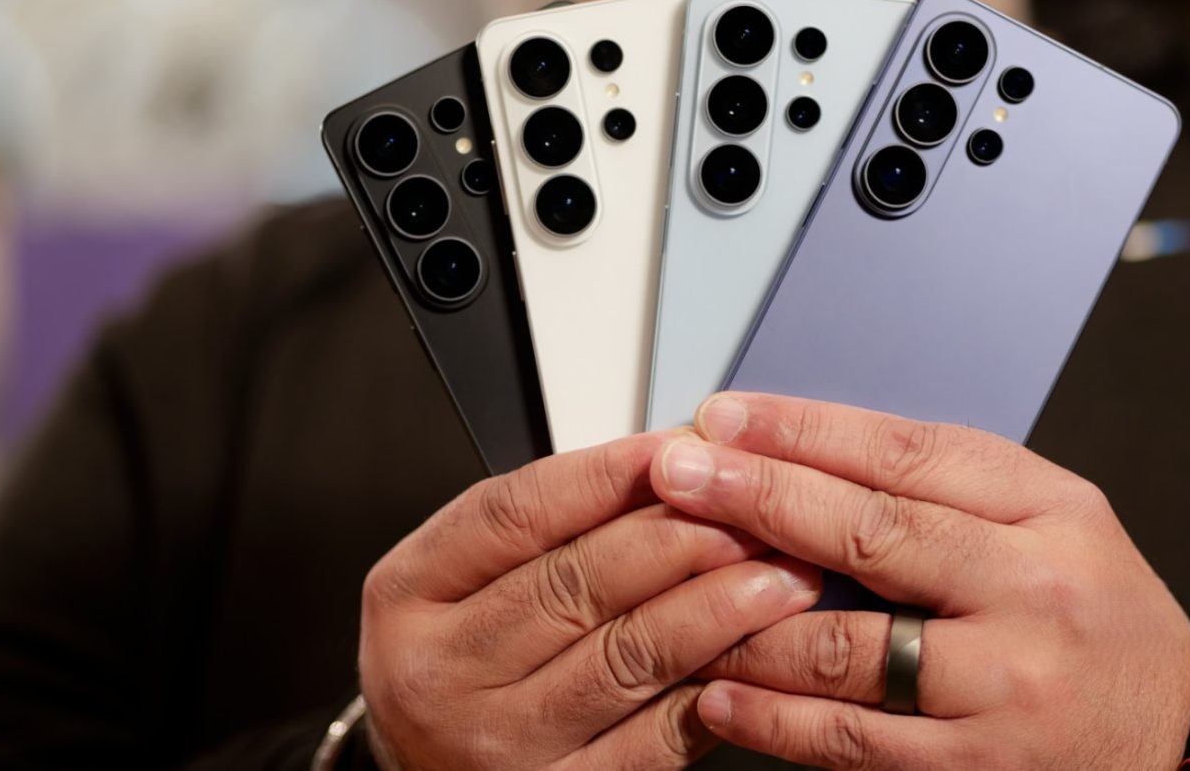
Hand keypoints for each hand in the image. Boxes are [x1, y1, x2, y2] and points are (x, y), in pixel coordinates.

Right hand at [358, 430, 821, 769]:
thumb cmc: (466, 658)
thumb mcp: (467, 577)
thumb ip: (549, 523)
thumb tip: (673, 459)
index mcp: (409, 595)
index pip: (513, 513)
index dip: (604, 474)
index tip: (679, 448)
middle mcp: (441, 672)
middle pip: (574, 583)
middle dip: (680, 536)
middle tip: (753, 510)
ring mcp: (497, 743)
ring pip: (626, 657)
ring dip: (718, 608)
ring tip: (780, 573)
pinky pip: (653, 737)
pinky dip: (713, 687)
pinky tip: (758, 653)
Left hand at [649, 394, 1189, 769]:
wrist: (1180, 742)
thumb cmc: (1100, 624)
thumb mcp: (1056, 527)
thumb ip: (952, 492)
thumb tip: (809, 453)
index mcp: (1054, 512)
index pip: (911, 453)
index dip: (804, 430)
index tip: (725, 416)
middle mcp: (1036, 592)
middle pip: (873, 532)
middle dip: (757, 496)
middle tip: (676, 474)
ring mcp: (1008, 687)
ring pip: (848, 646)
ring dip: (744, 616)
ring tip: (672, 585)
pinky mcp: (980, 767)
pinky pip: (853, 739)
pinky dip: (774, 717)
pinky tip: (719, 692)